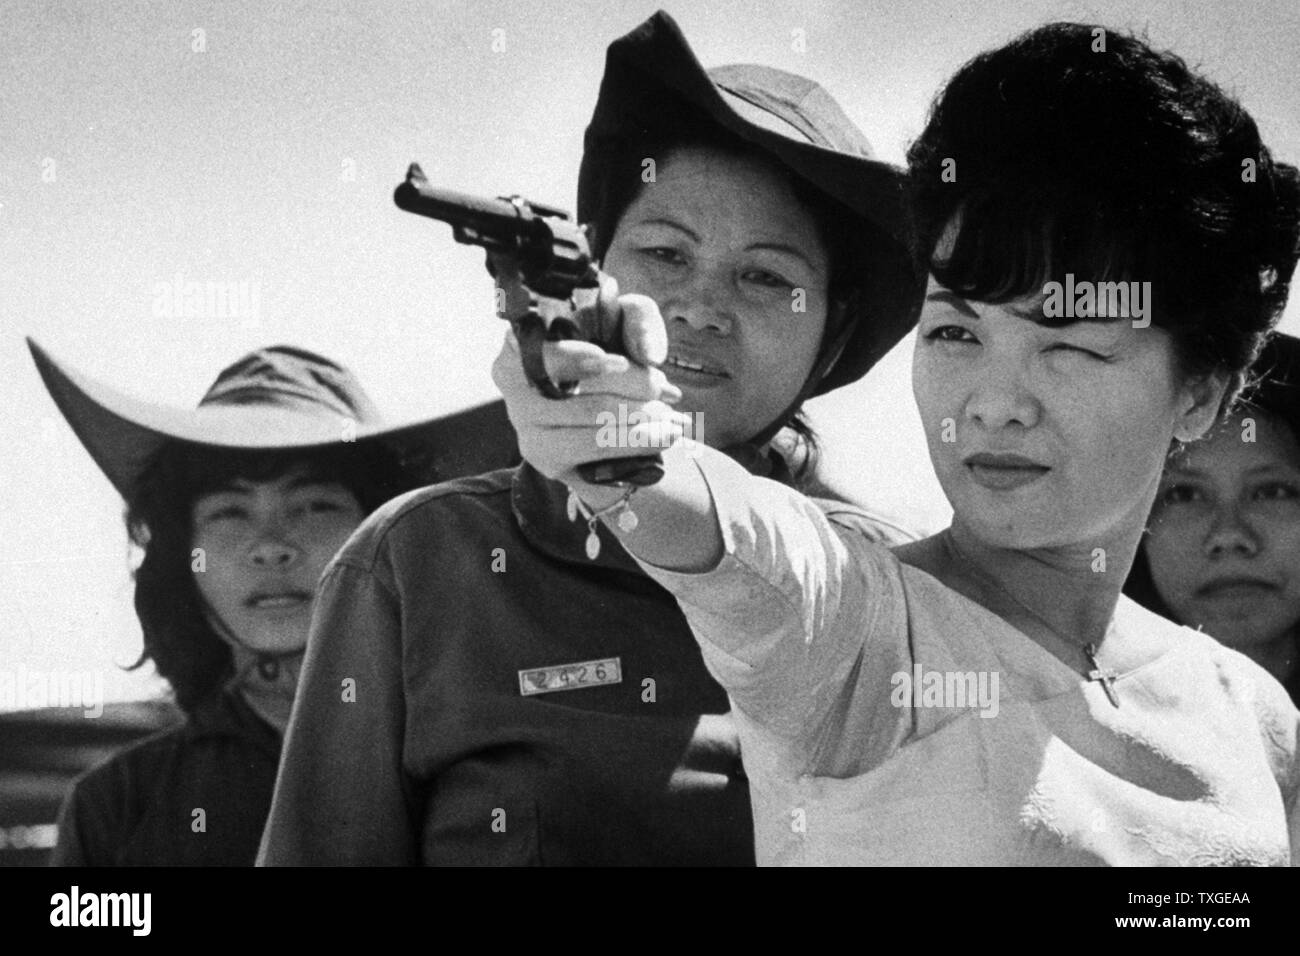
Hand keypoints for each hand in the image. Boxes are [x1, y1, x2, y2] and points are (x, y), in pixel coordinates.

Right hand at [491, 275, 690, 491]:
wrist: (612, 406)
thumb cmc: (612, 348)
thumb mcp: (625, 319)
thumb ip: (638, 319)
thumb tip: (649, 355)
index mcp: (521, 342)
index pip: (542, 353)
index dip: (577, 359)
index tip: (618, 361)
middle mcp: (513, 386)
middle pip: (580, 394)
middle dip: (635, 389)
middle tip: (667, 390)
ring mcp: (527, 428)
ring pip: (594, 429)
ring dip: (644, 424)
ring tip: (675, 421)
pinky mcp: (546, 460)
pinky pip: (596, 456)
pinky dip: (634, 447)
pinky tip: (660, 440)